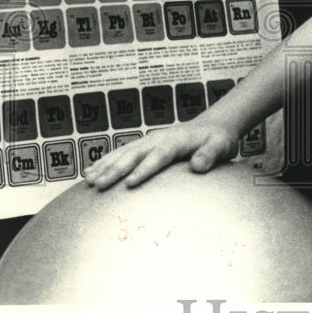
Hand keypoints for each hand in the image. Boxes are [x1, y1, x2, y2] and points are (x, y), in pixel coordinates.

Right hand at [83, 114, 238, 189]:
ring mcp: (149, 140)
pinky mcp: (144, 144)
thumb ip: (210, 155)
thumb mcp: (222, 145)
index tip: (130, 184)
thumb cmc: (217, 139)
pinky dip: (105, 161)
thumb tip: (198, 166)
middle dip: (115, 170)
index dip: (144, 169)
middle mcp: (159, 138)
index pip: (159, 156)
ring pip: (123, 153)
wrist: (213, 126)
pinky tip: (90, 171)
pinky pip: (121, 152)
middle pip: (134, 154)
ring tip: (89, 181)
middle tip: (99, 185)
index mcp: (177, 140)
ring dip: (105, 166)